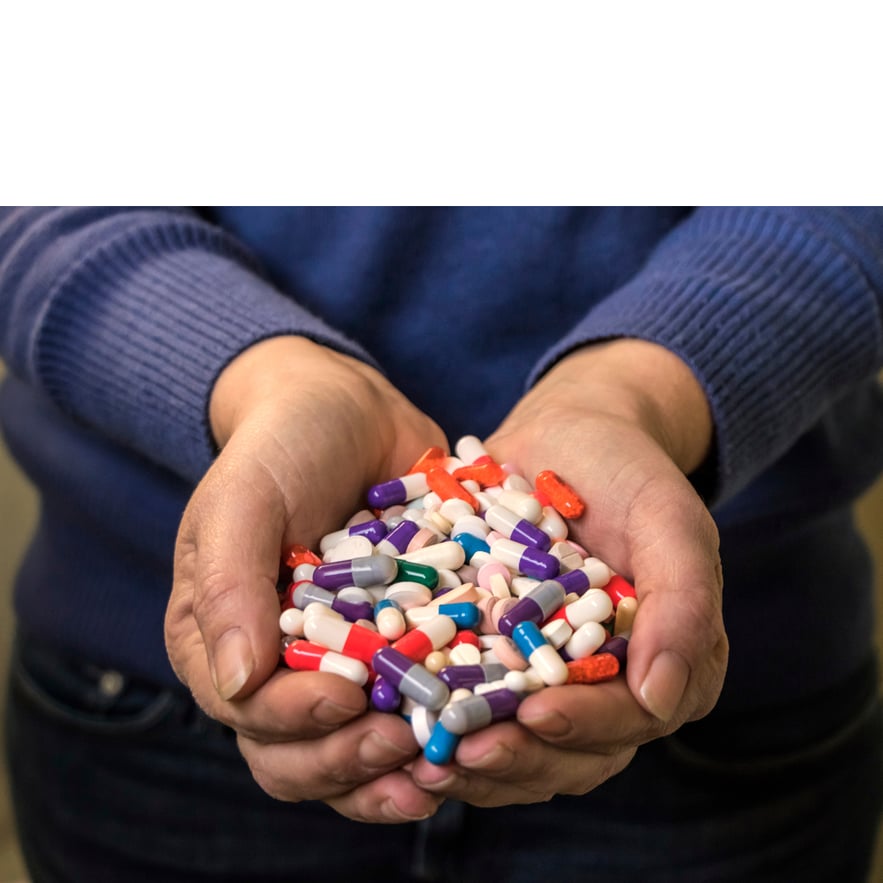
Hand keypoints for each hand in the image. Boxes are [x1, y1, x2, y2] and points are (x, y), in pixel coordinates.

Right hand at [165, 336, 447, 821]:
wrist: (346, 409)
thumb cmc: (281, 446)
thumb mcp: (243, 499)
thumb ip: (228, 584)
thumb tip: (235, 684)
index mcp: (222, 640)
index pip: (249, 714)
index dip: (296, 721)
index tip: (347, 695)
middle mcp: (277, 665)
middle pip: (300, 753)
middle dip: (350, 760)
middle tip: (406, 745)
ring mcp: (340, 661)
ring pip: (358, 743)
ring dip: (397, 767)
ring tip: (446, 763)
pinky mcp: (396, 645)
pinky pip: (414, 701)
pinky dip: (440, 723)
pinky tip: (478, 724)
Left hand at [412, 339, 728, 804]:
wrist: (569, 432)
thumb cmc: (629, 471)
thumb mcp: (669, 520)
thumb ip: (682, 601)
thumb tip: (661, 699)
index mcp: (657, 663)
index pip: (628, 719)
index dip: (583, 726)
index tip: (534, 715)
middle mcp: (599, 683)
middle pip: (564, 749)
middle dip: (515, 758)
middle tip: (460, 755)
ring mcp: (539, 672)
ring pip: (510, 738)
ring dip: (467, 757)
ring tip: (419, 758)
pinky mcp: (488, 652)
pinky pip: (462, 694)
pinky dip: (432, 713)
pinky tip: (392, 713)